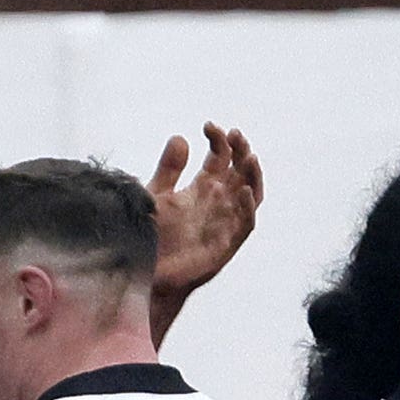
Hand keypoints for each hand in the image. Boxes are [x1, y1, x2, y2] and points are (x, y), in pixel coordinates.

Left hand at [151, 124, 263, 317]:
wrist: (148, 273)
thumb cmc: (153, 237)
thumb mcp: (158, 196)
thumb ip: (169, 169)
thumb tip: (180, 138)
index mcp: (203, 188)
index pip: (221, 157)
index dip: (219, 140)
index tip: (208, 126)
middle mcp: (219, 202)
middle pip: (240, 171)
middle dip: (240, 151)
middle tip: (234, 134)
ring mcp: (225, 222)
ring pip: (250, 194)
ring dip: (252, 175)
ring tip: (247, 156)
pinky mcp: (225, 244)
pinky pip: (245, 225)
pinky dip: (247, 208)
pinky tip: (242, 192)